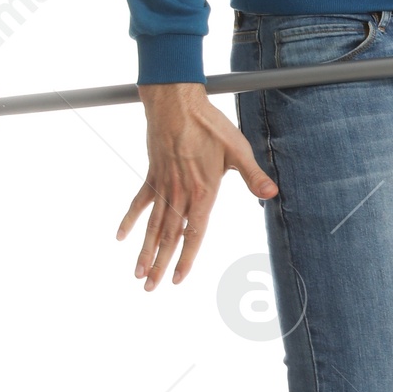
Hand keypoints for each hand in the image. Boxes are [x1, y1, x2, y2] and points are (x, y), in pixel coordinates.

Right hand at [117, 82, 276, 289]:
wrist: (177, 103)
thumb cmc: (210, 125)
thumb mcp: (238, 149)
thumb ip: (253, 175)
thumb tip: (272, 193)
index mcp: (203, 193)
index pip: (194, 234)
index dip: (186, 258)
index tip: (178, 280)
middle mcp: (181, 194)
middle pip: (169, 236)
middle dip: (160, 264)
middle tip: (150, 288)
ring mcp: (164, 186)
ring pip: (153, 225)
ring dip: (145, 250)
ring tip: (137, 274)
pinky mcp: (152, 175)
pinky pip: (139, 203)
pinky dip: (130, 220)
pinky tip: (121, 237)